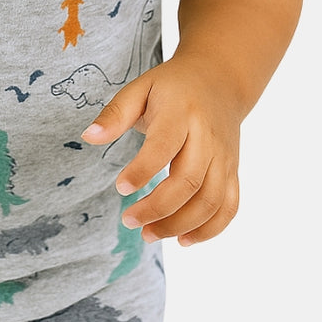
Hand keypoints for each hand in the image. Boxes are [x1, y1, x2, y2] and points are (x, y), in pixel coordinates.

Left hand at [81, 56, 241, 245]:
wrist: (220, 80)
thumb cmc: (172, 87)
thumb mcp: (140, 88)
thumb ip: (115, 113)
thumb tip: (88, 137)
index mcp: (181, 112)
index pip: (164, 146)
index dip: (142, 171)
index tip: (119, 188)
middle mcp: (208, 137)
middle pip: (188, 182)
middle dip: (157, 208)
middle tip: (128, 220)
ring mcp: (224, 156)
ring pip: (211, 201)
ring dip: (180, 225)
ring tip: (149, 235)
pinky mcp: (233, 170)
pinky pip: (229, 206)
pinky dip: (210, 230)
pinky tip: (183, 240)